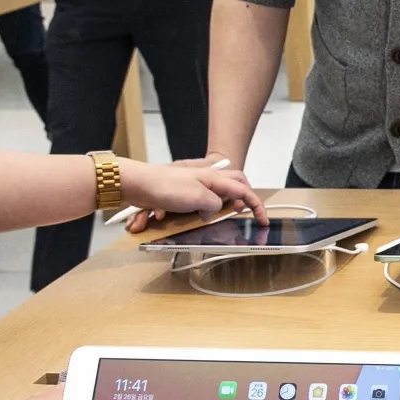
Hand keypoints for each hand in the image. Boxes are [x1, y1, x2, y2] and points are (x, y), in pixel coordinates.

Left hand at [117, 158, 265, 232]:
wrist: (136, 183)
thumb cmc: (164, 187)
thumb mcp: (198, 198)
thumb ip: (214, 206)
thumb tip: (214, 212)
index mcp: (214, 179)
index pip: (244, 191)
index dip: (256, 206)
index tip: (263, 220)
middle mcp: (205, 181)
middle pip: (233, 186)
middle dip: (241, 200)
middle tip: (242, 214)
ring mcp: (192, 187)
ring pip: (212, 196)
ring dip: (211, 209)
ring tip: (208, 219)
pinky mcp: (179, 194)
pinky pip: (192, 203)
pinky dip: (189, 213)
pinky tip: (176, 219)